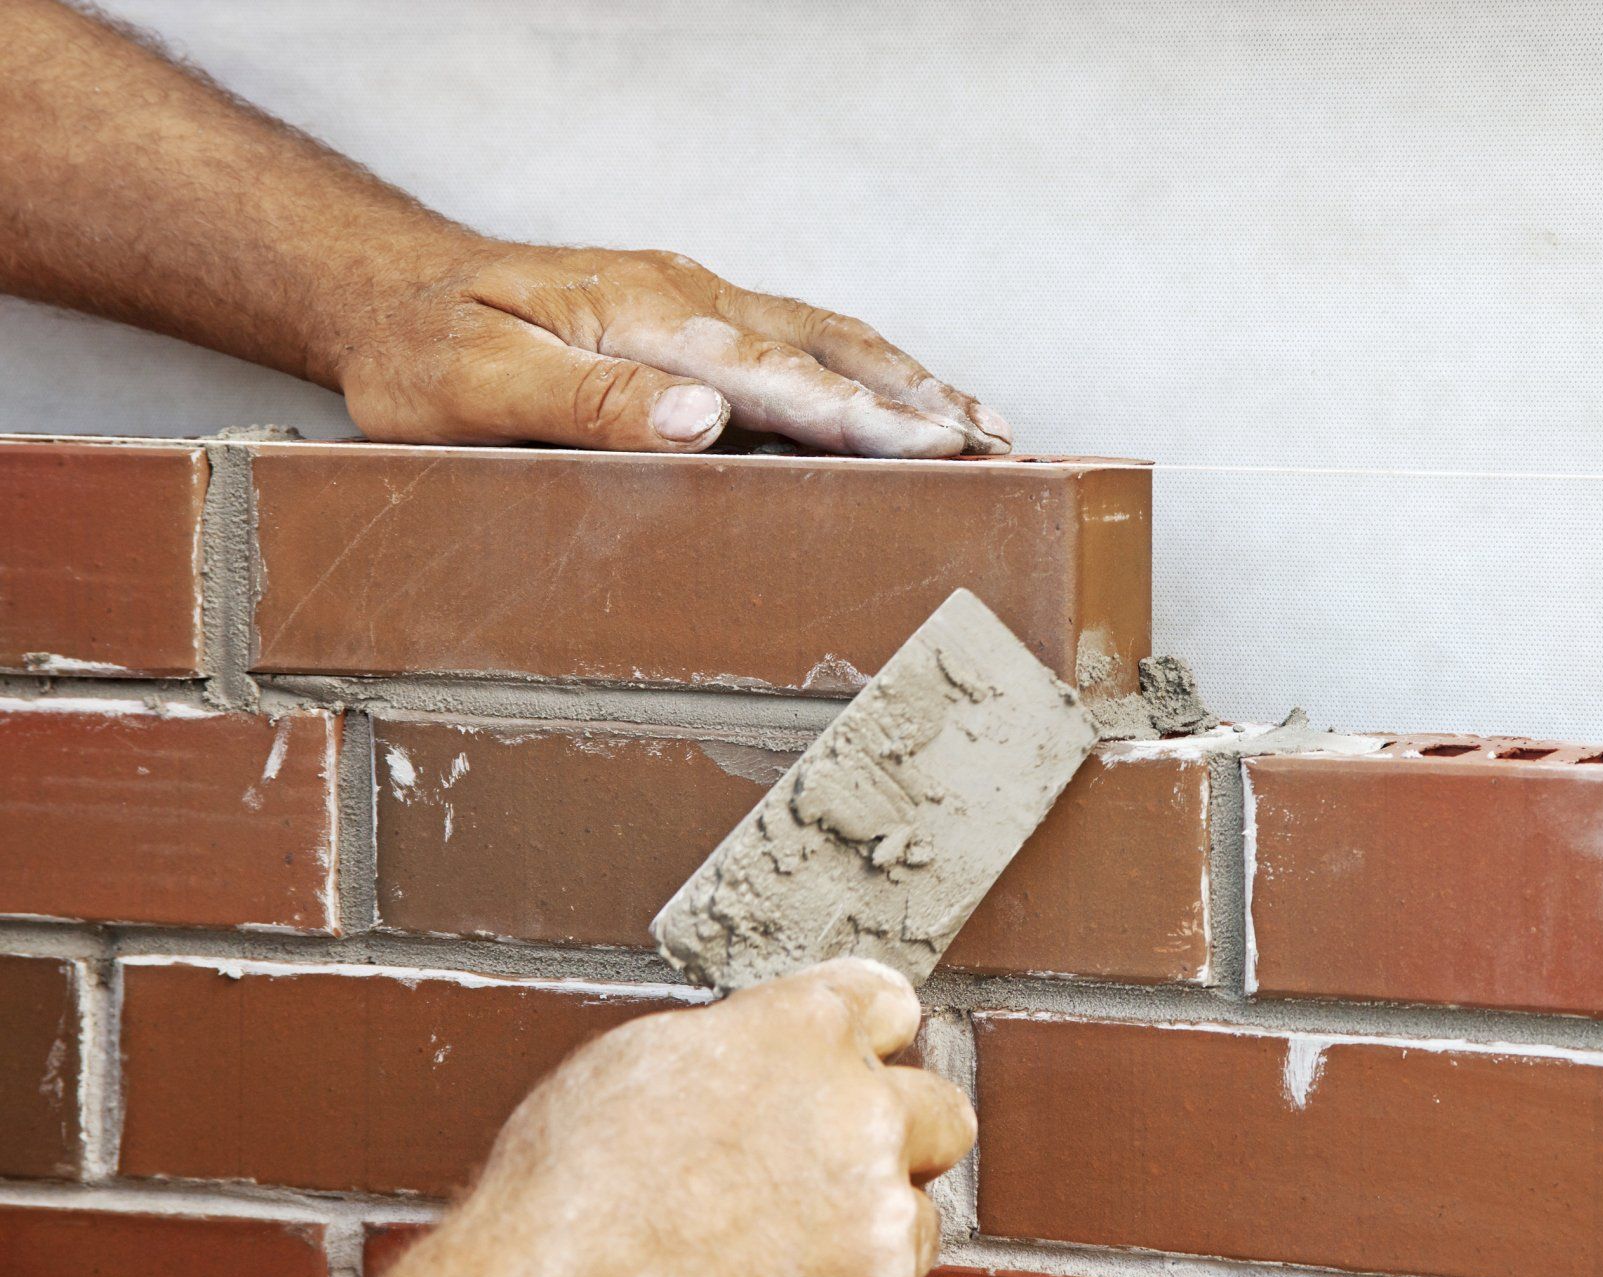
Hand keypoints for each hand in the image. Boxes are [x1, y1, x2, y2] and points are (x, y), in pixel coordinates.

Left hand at [331, 239, 1012, 457]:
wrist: (389, 290)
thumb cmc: (424, 353)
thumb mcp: (478, 389)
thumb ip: (590, 405)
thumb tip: (703, 418)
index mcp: (647, 319)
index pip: (779, 375)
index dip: (866, 418)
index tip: (942, 447)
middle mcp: (687, 297)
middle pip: (830, 347)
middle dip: (921, 399)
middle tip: (1000, 445)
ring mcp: (694, 299)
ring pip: (826, 336)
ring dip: (907, 380)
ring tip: (979, 424)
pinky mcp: (690, 312)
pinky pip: (797, 337)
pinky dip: (863, 368)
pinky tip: (891, 394)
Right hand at [389, 958, 976, 1276]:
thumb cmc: (565, 1187)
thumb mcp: (644, 1060)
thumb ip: (744, 1043)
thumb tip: (774, 1051)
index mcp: (801, 1029)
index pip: (888, 1002)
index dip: (861, 1037)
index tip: (849, 1061)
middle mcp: (857, 1108)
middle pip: (939, 1108)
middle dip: (892, 1136)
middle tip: (826, 1167)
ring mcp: (874, 1210)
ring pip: (919, 1211)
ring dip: (869, 1223)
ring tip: (777, 1242)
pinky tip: (771, 1274)